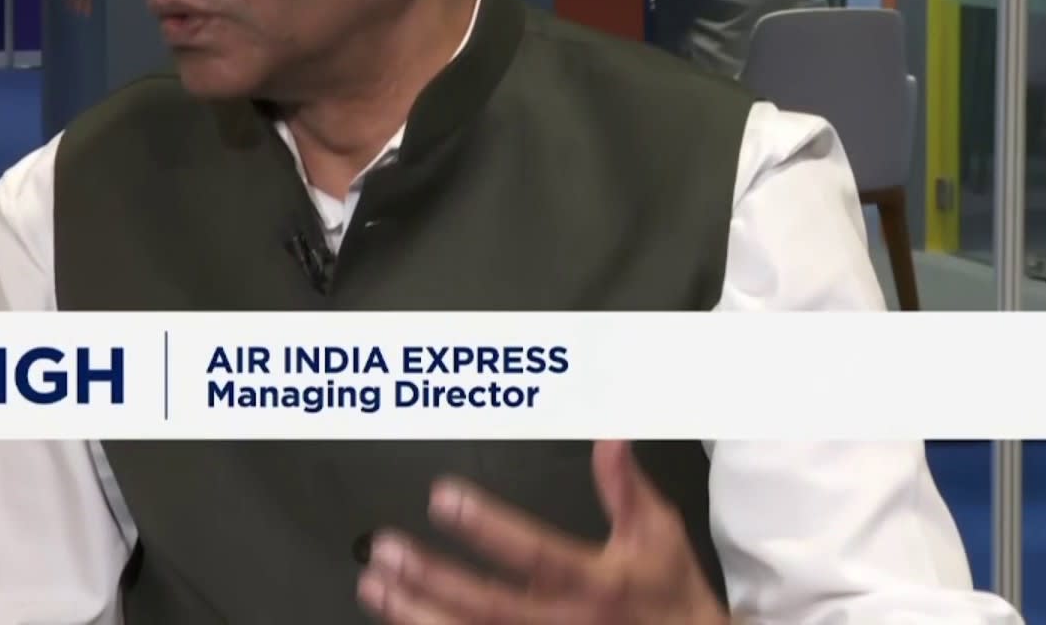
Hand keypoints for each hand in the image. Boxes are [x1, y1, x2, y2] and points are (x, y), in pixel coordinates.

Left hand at [357, 442, 727, 624]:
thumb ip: (626, 489)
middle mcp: (563, 622)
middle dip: (431, 577)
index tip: (443, 498)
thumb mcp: (658, 536)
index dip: (487, 527)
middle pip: (487, 604)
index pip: (533, 552)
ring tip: (375, 585)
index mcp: (595, 582)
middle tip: (386, 550)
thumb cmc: (670, 595)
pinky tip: (400, 618)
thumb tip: (609, 438)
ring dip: (417, 613)